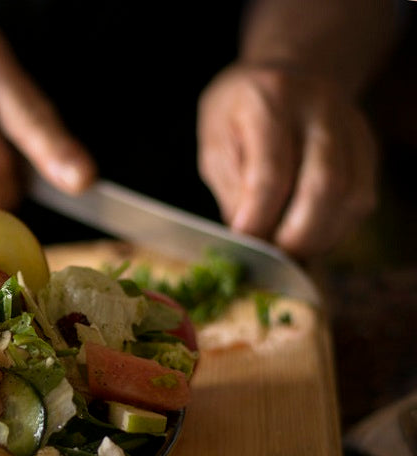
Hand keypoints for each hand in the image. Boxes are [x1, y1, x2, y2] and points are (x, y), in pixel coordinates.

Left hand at [196, 63, 377, 257]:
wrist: (285, 73)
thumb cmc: (239, 113)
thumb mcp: (216, 141)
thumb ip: (232, 186)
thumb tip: (249, 235)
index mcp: (270, 99)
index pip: (272, 170)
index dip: (259, 215)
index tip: (244, 240)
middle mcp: (319, 107)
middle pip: (324, 184)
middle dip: (296, 233)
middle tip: (272, 255)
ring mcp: (351, 125)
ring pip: (351, 194)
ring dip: (320, 236)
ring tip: (290, 252)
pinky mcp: (367, 145)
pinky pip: (362, 196)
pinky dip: (337, 228)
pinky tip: (311, 237)